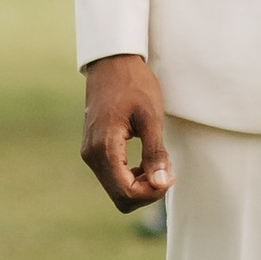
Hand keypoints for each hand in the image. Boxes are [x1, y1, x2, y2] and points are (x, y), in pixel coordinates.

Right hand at [82, 52, 170, 212]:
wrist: (112, 63)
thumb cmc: (134, 84)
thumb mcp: (151, 117)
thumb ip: (155, 152)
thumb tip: (161, 183)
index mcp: (104, 147)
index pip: (125, 192)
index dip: (151, 193)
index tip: (170, 175)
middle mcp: (92, 155)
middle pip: (120, 197)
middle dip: (147, 192)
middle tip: (168, 171)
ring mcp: (90, 153)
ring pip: (116, 189)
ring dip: (140, 185)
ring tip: (160, 164)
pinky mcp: (94, 150)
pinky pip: (113, 176)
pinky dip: (131, 177)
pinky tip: (147, 162)